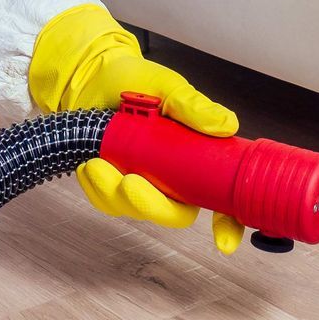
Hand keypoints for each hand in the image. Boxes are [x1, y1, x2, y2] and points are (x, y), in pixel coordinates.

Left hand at [30, 4, 245, 253]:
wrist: (91, 78)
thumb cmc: (133, 81)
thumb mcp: (166, 86)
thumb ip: (193, 105)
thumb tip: (225, 124)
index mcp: (195, 159)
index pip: (222, 200)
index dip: (229, 226)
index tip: (224, 241)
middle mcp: (172, 178)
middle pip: (175, 214)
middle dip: (151, 206)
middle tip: (131, 183)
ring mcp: (143, 184)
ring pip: (136, 210)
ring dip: (114, 193)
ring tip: (97, 164)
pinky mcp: (113, 187)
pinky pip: (108, 202)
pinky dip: (96, 188)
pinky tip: (90, 165)